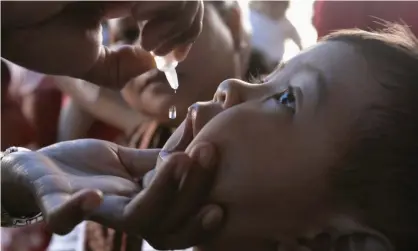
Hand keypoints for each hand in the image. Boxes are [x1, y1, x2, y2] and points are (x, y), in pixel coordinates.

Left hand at [1, 139, 222, 248]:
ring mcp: (94, 212)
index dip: (204, 217)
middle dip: (193, 190)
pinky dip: (77, 211)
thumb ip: (165, 157)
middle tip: (208, 152)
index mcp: (147, 207)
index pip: (182, 219)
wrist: (44, 168)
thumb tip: (203, 129)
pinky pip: (63, 217)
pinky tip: (95, 195)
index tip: (226, 200)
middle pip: (168, 222)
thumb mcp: (135, 159)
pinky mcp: (56, 203)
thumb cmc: (95, 167)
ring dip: (161, 192)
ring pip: (135, 219)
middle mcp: (126, 217)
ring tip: (179, 159)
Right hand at [2, 1, 202, 88]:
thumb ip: (121, 65)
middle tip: (170, 53)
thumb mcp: (87, 61)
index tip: (176, 56)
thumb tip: (153, 64)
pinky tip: (140, 24)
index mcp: (121, 1)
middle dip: (189, 25)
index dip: (186, 29)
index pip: (174, 7)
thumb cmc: (38, 39)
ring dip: (179, 19)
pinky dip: (164, 8)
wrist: (4, 23)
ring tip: (152, 42)